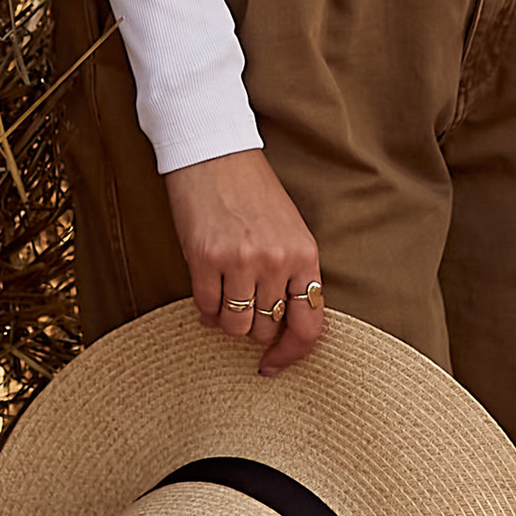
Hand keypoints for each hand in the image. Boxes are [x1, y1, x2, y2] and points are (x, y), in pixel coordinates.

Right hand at [164, 149, 327, 375]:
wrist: (214, 152)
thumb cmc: (252, 192)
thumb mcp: (288, 230)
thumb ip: (292, 275)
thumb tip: (283, 328)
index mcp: (305, 254)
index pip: (310, 326)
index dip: (291, 354)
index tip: (272, 364)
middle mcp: (277, 260)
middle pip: (267, 329)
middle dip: (253, 327)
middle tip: (242, 305)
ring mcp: (241, 260)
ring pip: (236, 326)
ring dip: (227, 320)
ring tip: (223, 296)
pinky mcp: (206, 258)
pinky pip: (207, 309)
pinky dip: (205, 309)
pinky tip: (206, 289)